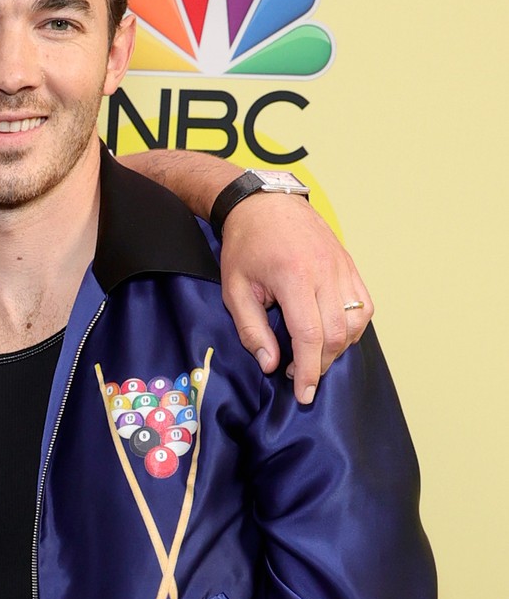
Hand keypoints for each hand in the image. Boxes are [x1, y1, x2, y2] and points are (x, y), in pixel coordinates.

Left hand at [218, 194, 373, 408]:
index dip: (309, 371)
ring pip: (356, 321)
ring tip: (314, 356)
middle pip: (337, 334)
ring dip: (339, 348)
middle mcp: (325, 272)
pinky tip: (333, 335)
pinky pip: (363, 304)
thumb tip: (271, 364)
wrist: (264, 204)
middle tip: (299, 376)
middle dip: (322, 364)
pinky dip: (353, 327)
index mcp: (294, 277)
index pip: (310, 336)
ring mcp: (342, 267)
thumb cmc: (246, 246)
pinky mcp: (349, 265)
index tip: (303, 394)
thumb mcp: (235, 290)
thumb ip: (252, 330)